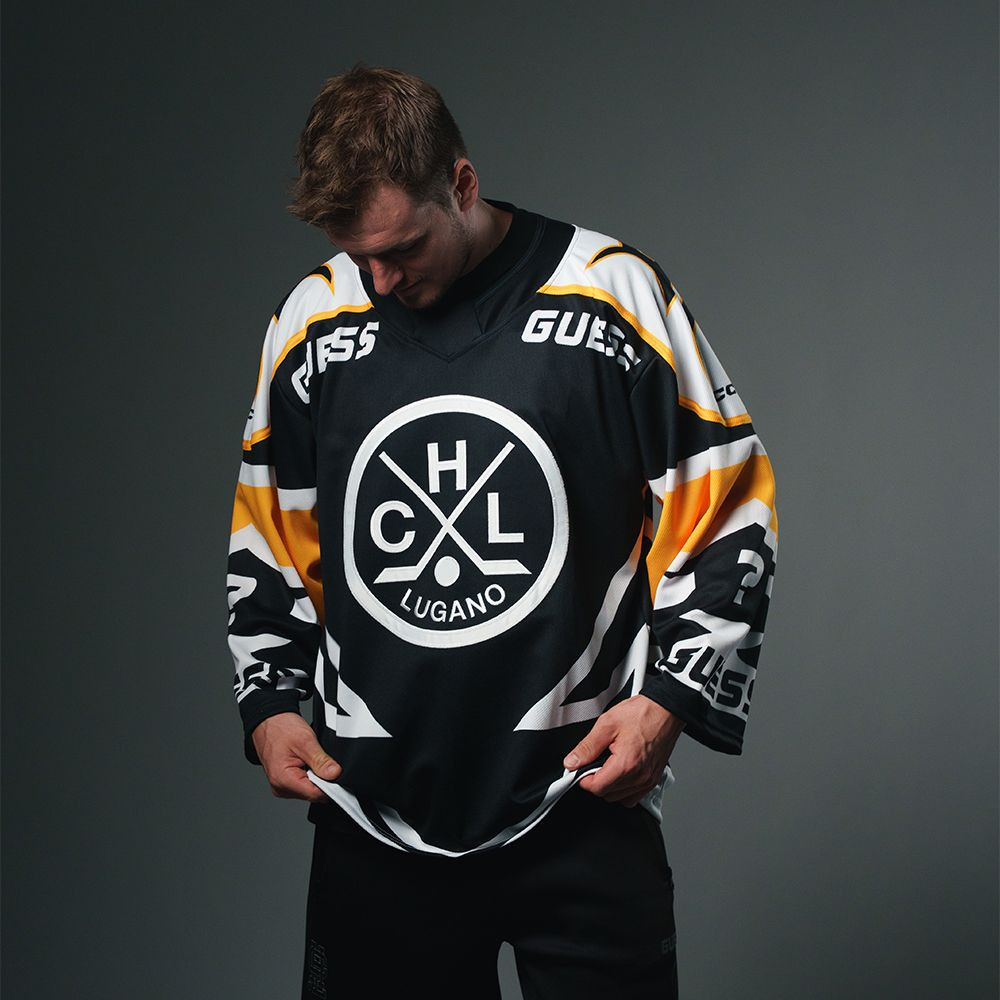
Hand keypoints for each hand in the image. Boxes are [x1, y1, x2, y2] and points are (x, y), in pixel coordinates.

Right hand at [252, 712, 341, 801]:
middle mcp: (280, 787)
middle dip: (322, 779)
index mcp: (283, 780)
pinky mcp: (284, 782)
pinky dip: (309, 774)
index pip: (315, 794)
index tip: (334, 772)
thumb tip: (335, 774)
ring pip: (309, 789)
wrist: (268, 721)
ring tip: (309, 758)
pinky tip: (306, 761)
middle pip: (313, 793)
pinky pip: (304, 784)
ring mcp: (281, 786)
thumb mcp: (305, 741)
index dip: (329, 784)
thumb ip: (321, 760)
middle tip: (318, 759)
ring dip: (315, 776)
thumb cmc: (281, 728)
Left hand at [562, 695, 685, 806]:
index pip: (596, 788)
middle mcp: (639, 777)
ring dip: (610, 786)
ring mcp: (648, 780)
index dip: (582, 779)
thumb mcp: (607, 724)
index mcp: (626, 764)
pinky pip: (634, 796)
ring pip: (620, 798)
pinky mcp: (654, 779)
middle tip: (595, 762)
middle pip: (607, 795)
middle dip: (596, 781)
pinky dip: (624, 789)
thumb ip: (586, 747)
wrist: (665, 710)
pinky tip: (621, 772)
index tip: (580, 769)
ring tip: (609, 765)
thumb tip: (572, 762)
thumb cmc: (642, 714)